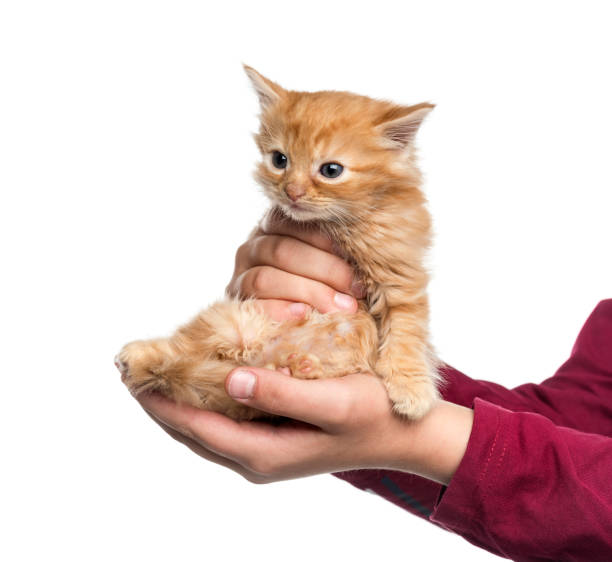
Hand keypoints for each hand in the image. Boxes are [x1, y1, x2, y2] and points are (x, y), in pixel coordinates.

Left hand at [138, 368, 472, 484]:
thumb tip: (232, 379)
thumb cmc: (374, 416)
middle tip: (136, 371)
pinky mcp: (276, 437)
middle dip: (163, 403)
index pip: (197, 426)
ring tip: (160, 373)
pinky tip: (206, 378)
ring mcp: (265, 449)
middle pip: (194, 430)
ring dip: (182, 403)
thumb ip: (282, 393)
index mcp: (264, 452)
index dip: (163, 401)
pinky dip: (208, 401)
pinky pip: (227, 421)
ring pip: (207, 427)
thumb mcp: (332, 402)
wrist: (405, 436)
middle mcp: (257, 456)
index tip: (134, 375)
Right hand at [226, 212, 364, 320]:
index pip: (293, 221)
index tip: (355, 257)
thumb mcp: (328, 263)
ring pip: (267, 278)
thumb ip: (339, 252)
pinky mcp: (236, 306)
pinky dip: (279, 310)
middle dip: (325, 270)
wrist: (286, 323)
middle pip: (283, 251)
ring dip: (307, 292)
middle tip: (357, 289)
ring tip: (340, 308)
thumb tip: (373, 247)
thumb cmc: (319, 286)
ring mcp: (240, 276)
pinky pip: (253, 306)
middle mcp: (253, 247)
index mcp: (274, 227)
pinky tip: (304, 316)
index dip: (325, 239)